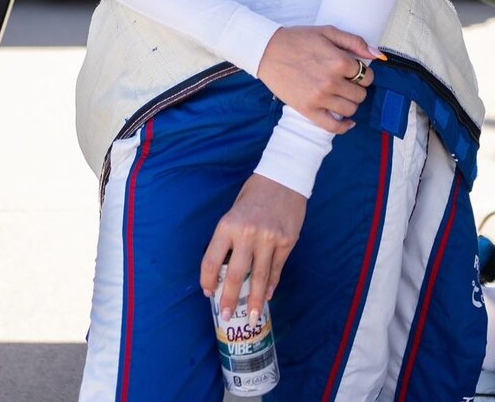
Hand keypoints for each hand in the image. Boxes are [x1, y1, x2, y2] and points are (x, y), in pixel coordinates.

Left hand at [200, 174, 305, 322]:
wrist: (284, 177)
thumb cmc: (255, 192)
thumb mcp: (234, 211)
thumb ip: (231, 237)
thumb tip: (227, 267)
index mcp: (228, 225)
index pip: (212, 261)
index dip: (208, 280)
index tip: (207, 292)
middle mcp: (247, 234)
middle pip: (235, 275)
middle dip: (229, 299)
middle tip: (226, 316)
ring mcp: (269, 239)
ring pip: (259, 277)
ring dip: (253, 300)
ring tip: (250, 317)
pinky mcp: (287, 241)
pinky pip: (277, 268)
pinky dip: (271, 284)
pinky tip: (266, 295)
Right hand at [256, 25, 381, 133]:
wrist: (267, 51)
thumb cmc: (297, 39)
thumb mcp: (327, 32)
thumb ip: (354, 42)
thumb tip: (377, 56)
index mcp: (339, 61)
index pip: (367, 76)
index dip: (363, 74)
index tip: (354, 72)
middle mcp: (331, 81)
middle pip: (360, 95)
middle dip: (356, 88)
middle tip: (345, 82)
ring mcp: (319, 98)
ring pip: (350, 109)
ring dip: (349, 103)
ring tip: (340, 95)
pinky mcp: (308, 110)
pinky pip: (333, 126)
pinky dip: (343, 127)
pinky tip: (346, 121)